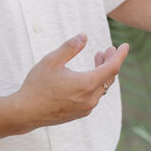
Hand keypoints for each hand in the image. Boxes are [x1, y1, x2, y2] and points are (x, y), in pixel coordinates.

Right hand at [14, 34, 128, 131]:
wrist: (24, 113)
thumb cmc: (37, 86)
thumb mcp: (52, 60)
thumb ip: (70, 47)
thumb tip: (84, 36)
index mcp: (87, 84)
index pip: (113, 68)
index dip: (120, 55)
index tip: (125, 45)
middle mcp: (90, 98)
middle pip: (109, 77)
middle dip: (111, 61)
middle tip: (108, 49)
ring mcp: (86, 108)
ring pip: (102, 87)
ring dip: (102, 72)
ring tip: (97, 58)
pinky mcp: (79, 113)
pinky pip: (95, 96)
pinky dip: (96, 83)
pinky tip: (87, 76)